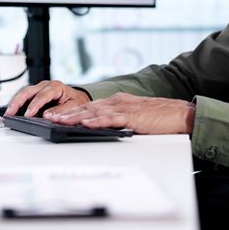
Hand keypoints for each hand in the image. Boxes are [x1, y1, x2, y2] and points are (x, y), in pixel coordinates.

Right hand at [4, 80, 89, 117]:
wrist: (77, 100)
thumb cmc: (76, 103)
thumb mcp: (74, 106)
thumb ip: (61, 111)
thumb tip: (48, 115)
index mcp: (56, 86)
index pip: (42, 95)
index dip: (34, 105)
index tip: (28, 114)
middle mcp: (46, 85)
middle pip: (28, 91)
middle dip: (18, 102)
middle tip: (10, 113)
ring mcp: (39, 89)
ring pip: (23, 93)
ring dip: (14, 102)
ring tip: (7, 114)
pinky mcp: (35, 94)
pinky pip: (24, 97)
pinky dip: (16, 103)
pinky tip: (11, 110)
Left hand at [47, 92, 195, 134]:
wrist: (180, 114)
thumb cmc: (160, 117)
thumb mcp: (134, 116)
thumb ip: (119, 119)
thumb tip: (102, 127)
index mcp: (117, 102)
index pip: (89, 106)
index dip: (71, 110)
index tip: (56, 114)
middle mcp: (117, 102)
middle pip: (86, 107)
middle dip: (65, 112)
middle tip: (48, 117)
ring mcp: (123, 108)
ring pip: (93, 112)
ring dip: (74, 116)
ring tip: (58, 120)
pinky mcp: (131, 116)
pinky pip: (110, 119)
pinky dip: (96, 120)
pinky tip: (84, 123)